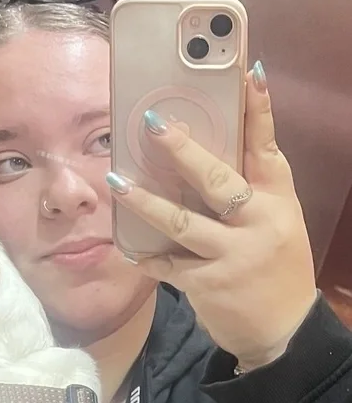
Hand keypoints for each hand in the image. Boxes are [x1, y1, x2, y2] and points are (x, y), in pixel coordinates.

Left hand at [107, 61, 317, 369]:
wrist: (285, 331)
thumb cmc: (276, 263)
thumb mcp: (274, 219)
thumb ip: (245, 189)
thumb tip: (196, 151)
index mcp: (276, 198)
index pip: (266, 145)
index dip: (257, 109)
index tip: (245, 71)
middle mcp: (259, 222)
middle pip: (216, 179)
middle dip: (183, 150)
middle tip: (154, 122)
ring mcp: (234, 255)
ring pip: (182, 222)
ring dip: (145, 201)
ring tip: (117, 180)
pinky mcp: (209, 283)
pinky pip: (168, 263)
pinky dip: (146, 255)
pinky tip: (126, 247)